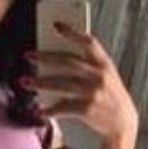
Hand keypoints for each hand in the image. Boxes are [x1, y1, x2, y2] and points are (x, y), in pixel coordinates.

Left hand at [23, 22, 138, 143]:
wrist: (123, 123)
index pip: (88, 42)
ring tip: (24, 82)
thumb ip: (89, 65)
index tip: (56, 25)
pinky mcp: (88, 110)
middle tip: (28, 56)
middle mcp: (100, 75)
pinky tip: (41, 111)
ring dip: (40, 83)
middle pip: (68, 61)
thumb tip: (54, 58)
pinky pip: (64, 107)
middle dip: (45, 57)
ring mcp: (94, 92)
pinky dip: (51, 110)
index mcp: (104, 63)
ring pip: (61, 84)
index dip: (72, 32)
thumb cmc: (109, 96)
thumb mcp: (106, 76)